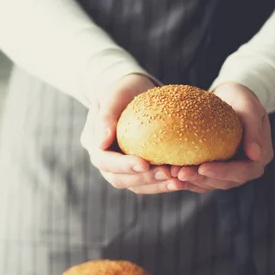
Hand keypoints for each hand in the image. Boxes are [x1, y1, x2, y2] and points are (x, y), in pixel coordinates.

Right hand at [80, 74, 187, 193]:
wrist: (134, 93)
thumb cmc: (123, 89)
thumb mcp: (114, 94)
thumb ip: (106, 117)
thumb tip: (100, 143)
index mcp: (93, 144)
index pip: (104, 161)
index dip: (123, 166)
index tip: (144, 164)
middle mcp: (105, 161)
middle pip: (119, 179)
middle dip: (143, 179)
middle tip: (167, 173)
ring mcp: (121, 168)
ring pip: (135, 185)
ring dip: (156, 185)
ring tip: (177, 180)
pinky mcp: (138, 171)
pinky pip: (149, 182)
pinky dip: (164, 183)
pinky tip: (181, 179)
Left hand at [170, 81, 273, 191]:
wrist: (229, 98)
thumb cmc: (241, 98)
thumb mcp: (249, 106)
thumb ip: (253, 129)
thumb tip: (256, 155)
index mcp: (259, 158)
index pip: (242, 171)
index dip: (223, 173)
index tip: (202, 168)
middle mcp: (245, 169)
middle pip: (224, 182)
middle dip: (201, 179)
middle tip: (180, 174)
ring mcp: (229, 172)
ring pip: (210, 184)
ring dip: (191, 182)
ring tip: (172, 175)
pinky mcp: (213, 171)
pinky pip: (200, 180)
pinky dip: (186, 179)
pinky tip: (169, 175)